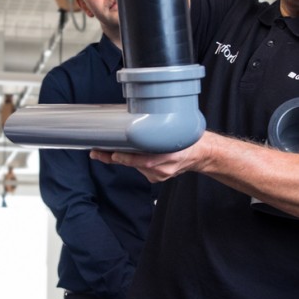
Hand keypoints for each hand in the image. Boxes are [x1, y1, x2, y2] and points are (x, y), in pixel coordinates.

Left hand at [91, 136, 206, 182]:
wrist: (201, 154)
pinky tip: (140, 155)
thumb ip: (156, 129)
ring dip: (126, 158)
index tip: (113, 154)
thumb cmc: (187, 139)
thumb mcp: (174, 130)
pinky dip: (136, 162)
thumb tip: (133, 120)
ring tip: (115, 150)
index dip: (127, 158)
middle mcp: (163, 167)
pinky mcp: (157, 179)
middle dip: (115, 157)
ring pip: (136, 166)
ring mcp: (160, 175)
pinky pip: (141, 170)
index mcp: (169, 154)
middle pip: (134, 163)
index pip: (143, 159)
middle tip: (97, 152)